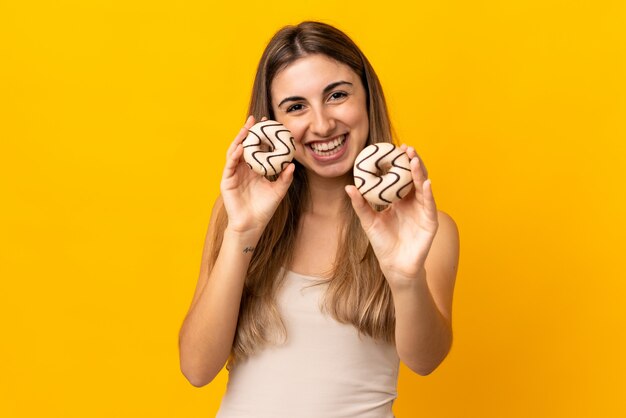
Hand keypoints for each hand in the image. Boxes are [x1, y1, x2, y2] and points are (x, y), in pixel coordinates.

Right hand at [220, 116, 294, 236]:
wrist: (252, 225)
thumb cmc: (264, 209)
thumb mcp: (278, 191)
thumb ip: (285, 178)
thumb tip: (293, 165)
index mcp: (255, 169)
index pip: (257, 148)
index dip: (262, 135)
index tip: (269, 123)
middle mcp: (243, 169)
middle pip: (245, 146)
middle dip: (249, 132)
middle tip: (256, 119)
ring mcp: (234, 174)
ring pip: (235, 151)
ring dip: (240, 139)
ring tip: (246, 128)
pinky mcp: (227, 181)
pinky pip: (230, 165)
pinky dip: (235, 155)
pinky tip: (241, 148)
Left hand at [345, 145, 437, 286]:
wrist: (394, 265)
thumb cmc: (382, 243)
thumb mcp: (368, 221)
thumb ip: (360, 204)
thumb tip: (348, 187)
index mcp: (399, 199)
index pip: (401, 176)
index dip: (399, 162)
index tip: (394, 148)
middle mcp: (413, 202)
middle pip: (414, 177)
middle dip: (412, 161)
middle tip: (407, 148)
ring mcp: (423, 210)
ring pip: (423, 187)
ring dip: (420, 172)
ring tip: (414, 160)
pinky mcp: (430, 221)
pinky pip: (430, 204)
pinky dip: (428, 193)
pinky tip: (425, 183)